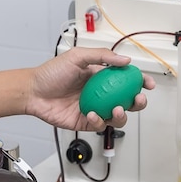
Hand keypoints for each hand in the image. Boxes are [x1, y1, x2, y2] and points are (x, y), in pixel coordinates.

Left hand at [26, 47, 154, 130]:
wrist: (32, 91)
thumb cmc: (50, 73)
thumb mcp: (77, 56)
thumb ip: (101, 56)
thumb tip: (124, 60)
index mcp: (100, 77)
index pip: (126, 80)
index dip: (139, 82)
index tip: (147, 83)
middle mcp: (100, 94)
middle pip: (127, 100)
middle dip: (138, 102)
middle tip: (137, 99)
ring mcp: (94, 108)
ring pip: (117, 116)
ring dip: (122, 115)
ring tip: (116, 109)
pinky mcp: (84, 122)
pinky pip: (99, 125)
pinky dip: (99, 120)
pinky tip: (92, 114)